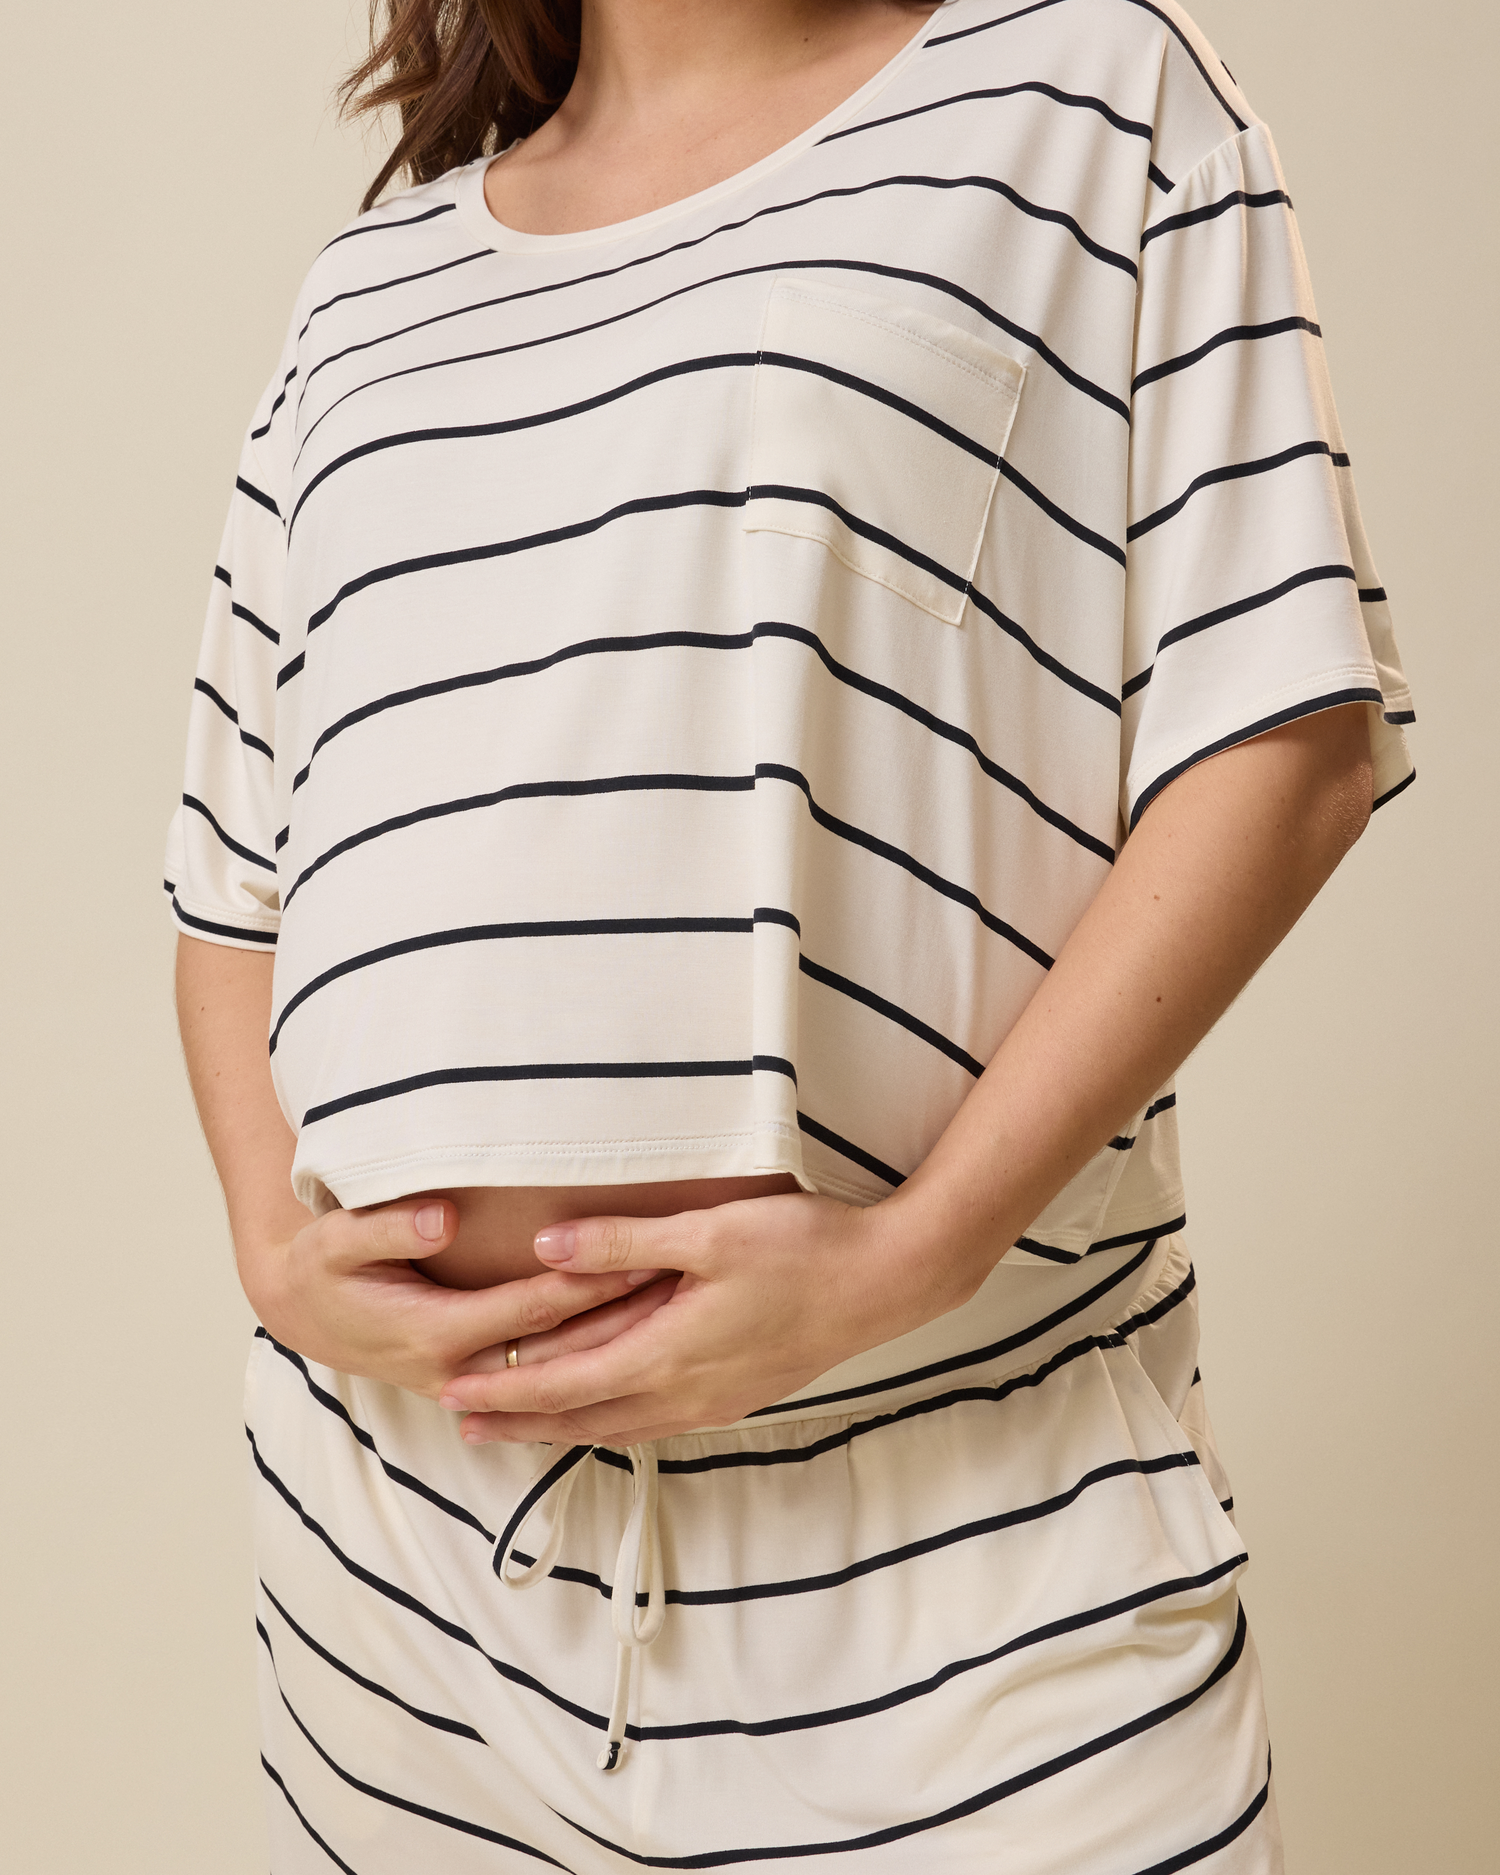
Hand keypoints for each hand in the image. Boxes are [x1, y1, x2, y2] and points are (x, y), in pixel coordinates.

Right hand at [237, 1197, 665, 1398]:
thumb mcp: (337, 1240)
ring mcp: (471, 1381)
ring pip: (561, 1368)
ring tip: (680, 1305)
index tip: (639, 1254)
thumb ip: (388, 1227)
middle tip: (685, 1284)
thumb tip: (442, 1218)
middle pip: (561, 1346)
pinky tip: (639, 1335)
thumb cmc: (324, 1268)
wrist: (302, 1314)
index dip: (586, 1283)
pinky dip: (594, 1358)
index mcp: (436, 1332)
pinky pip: (547, 1376)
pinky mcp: (479, 1379)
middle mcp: (460, 1367)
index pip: (531, 1309)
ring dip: (619, 1340)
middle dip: (623, 1317)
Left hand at [438, 1188, 966, 1443]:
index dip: (504, 1389)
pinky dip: (612, 1422)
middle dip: (518, 1422)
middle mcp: (685, 1392)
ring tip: (518, 1429)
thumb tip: (546, 1247)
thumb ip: (622, 1241)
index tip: (451, 1392)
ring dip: (563, 1427)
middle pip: (582, 1418)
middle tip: (460, 1427)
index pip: (564, 1384)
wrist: (888, 1282)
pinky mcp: (740, 1393)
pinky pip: (656, 1422)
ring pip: (620, 1426)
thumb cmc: (803, 1247)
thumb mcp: (708, 1231)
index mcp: (669, 1354)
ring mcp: (715, 1399)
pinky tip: (609, 1415)